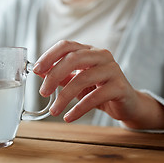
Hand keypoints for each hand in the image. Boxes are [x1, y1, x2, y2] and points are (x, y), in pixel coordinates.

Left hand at [33, 40, 163, 129]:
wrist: (127, 104)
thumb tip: (39, 72)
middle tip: (42, 92)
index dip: (49, 56)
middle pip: (73, 58)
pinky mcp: (120, 87)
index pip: (66, 45)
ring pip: (83, 78)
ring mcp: (112, 70)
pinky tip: (69, 117)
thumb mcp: (76, 81)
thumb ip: (61, 76)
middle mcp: (101, 56)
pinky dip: (79, 108)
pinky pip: (95, 97)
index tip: (36, 70)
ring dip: (64, 96)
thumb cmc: (99, 90)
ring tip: (54, 110)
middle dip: (54, 75)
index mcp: (89, 51)